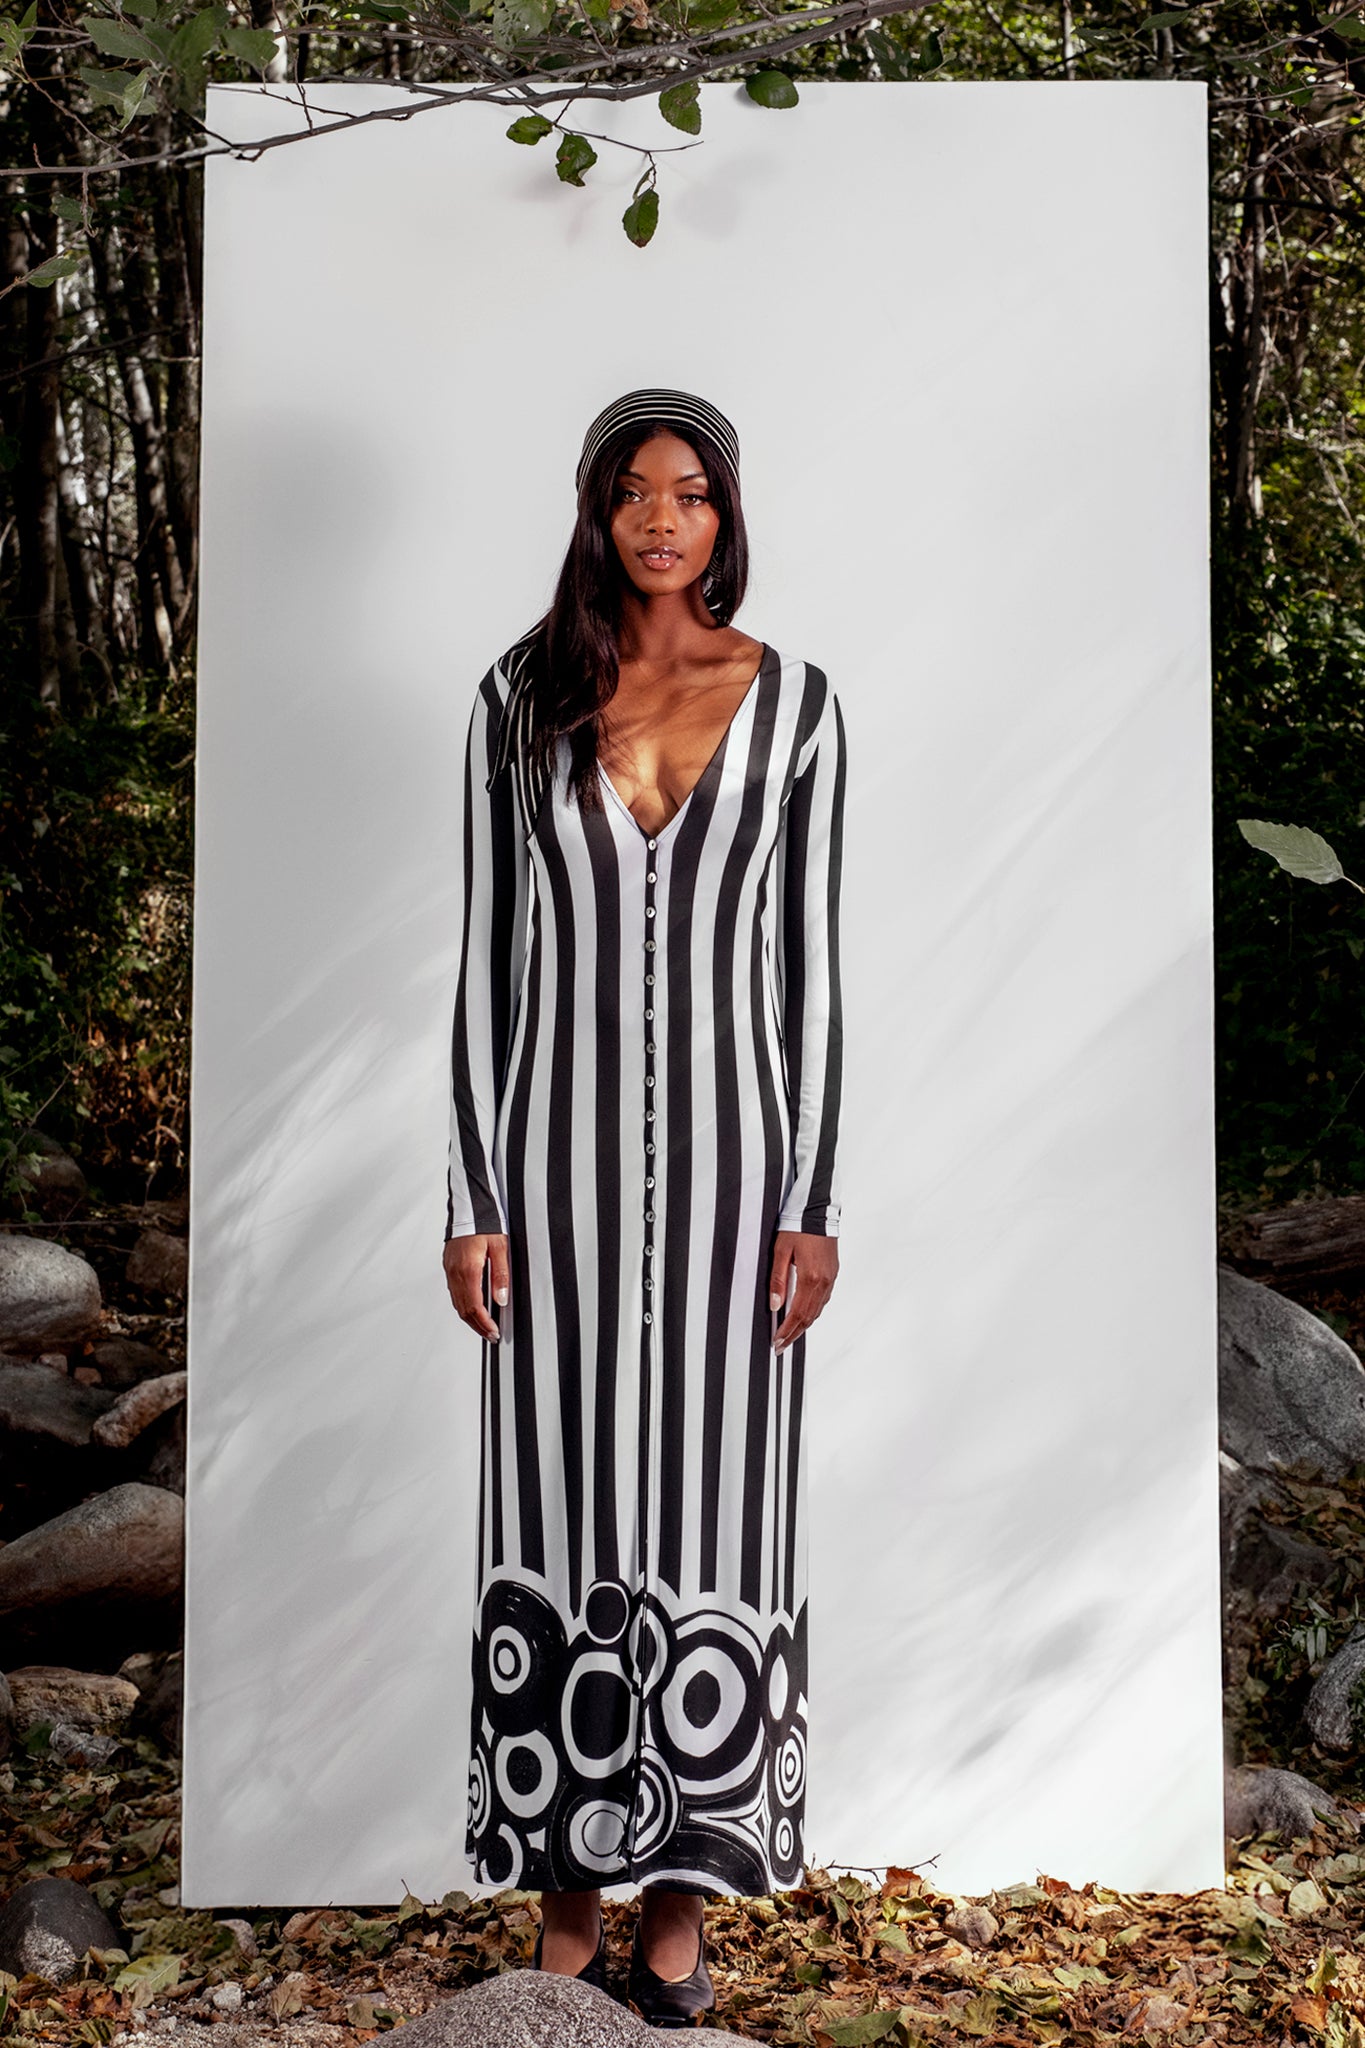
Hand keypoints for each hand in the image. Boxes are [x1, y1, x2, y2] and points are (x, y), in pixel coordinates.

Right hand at [443, 1233, 508, 1342]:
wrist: (468, 1208)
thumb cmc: (484, 1223)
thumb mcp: (500, 1248)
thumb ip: (500, 1275)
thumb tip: (501, 1299)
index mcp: (468, 1270)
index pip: (475, 1306)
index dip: (484, 1323)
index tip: (493, 1332)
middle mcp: (455, 1273)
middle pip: (464, 1309)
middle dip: (477, 1326)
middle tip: (490, 1335)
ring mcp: (450, 1270)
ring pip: (457, 1303)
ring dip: (469, 1318)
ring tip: (483, 1326)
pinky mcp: (448, 1266)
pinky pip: (454, 1293)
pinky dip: (463, 1305)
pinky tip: (472, 1308)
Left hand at [768, 1231, 837, 1353]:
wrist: (818, 1211)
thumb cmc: (797, 1227)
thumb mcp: (781, 1252)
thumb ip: (778, 1280)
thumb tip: (774, 1305)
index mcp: (810, 1278)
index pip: (797, 1314)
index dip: (787, 1331)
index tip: (777, 1343)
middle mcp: (824, 1282)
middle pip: (809, 1317)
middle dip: (794, 1334)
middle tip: (781, 1347)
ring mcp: (830, 1279)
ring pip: (818, 1310)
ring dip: (804, 1325)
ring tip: (790, 1336)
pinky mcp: (833, 1274)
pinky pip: (823, 1300)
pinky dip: (812, 1312)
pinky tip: (804, 1315)